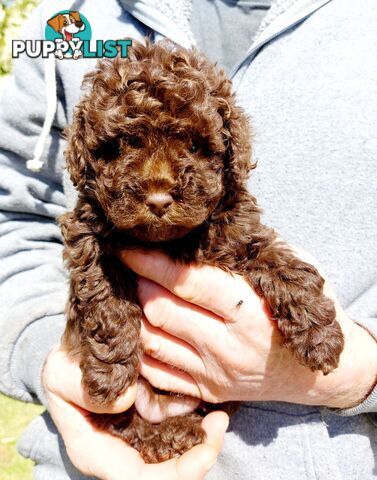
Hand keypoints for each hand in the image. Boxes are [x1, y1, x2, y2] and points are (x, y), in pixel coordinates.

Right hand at [42, 345, 228, 479]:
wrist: (71, 362)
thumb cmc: (64, 370)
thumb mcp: (60, 374)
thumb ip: (84, 390)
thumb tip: (127, 400)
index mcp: (95, 452)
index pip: (138, 479)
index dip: (176, 474)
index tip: (205, 452)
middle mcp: (119, 455)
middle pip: (164, 475)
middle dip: (198, 459)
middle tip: (220, 424)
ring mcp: (135, 443)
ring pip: (174, 458)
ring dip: (201, 443)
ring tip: (220, 418)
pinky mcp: (147, 427)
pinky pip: (175, 437)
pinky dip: (194, 429)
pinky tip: (210, 411)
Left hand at [119, 249, 376, 409]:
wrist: (318, 376)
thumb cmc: (305, 315)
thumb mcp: (294, 274)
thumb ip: (253, 253)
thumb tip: (206, 230)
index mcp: (251, 314)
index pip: (189, 283)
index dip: (152, 262)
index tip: (131, 248)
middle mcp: (228, 349)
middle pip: (161, 312)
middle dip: (139, 283)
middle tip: (133, 267)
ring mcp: (214, 375)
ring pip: (152, 343)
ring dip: (135, 314)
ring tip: (133, 292)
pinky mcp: (206, 393)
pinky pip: (156, 374)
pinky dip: (141, 349)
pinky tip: (140, 327)